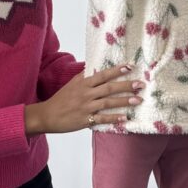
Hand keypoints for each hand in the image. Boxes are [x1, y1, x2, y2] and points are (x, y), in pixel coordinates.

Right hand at [26, 66, 141, 134]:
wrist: (47, 115)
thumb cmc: (61, 99)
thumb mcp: (72, 84)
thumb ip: (84, 76)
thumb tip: (95, 67)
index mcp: (83, 83)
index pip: (102, 75)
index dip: (116, 70)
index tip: (130, 67)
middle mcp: (86, 94)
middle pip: (109, 88)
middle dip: (126, 86)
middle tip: (141, 84)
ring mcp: (86, 107)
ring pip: (108, 102)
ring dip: (124, 101)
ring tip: (138, 100)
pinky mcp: (85, 120)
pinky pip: (102, 118)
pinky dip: (114, 118)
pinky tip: (125, 118)